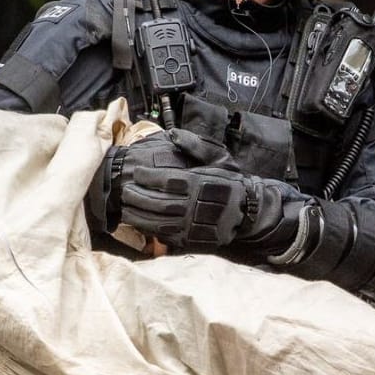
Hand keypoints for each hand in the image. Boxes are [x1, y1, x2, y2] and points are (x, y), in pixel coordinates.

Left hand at [86, 130, 235, 232]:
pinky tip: (139, 221)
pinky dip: (149, 228)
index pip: (168, 180)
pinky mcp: (191, 240)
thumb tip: (173, 134)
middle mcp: (196, 206)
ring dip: (138, 214)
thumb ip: (196, 146)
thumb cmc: (230, 183)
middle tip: (126, 190)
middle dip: (138, 196)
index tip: (138, 172)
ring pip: (158, 221)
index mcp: (201, 184)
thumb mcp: (219, 158)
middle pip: (159, 202)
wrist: (247, 211)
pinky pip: (165, 235)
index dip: (148, 177)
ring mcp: (193, 226)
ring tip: (126, 206)